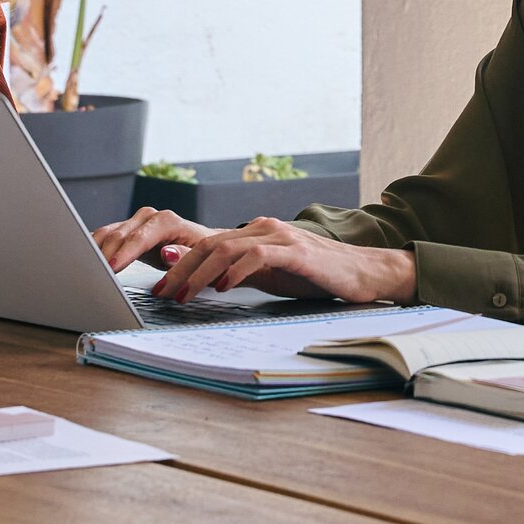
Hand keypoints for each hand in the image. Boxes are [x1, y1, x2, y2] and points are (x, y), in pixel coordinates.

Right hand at [91, 206, 220, 271]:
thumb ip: (183, 256)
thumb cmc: (203, 254)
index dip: (125, 253)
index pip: (140, 237)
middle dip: (105, 254)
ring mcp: (135, 222)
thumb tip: (166, 253)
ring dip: (94, 250)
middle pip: (119, 235)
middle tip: (92, 274)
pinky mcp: (126, 230)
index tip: (112, 268)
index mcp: (166, 221)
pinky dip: (93, 247)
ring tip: (83, 268)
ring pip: (108, 233)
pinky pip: (104, 236)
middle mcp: (148, 217)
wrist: (202, 247)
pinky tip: (83, 257)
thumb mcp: (200, 258)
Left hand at [151, 217, 418, 306]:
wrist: (364, 272)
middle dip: (179, 269)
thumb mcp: (271, 275)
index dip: (178, 265)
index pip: (206, 245)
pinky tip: (225, 287)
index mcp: (253, 233)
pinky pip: (259, 255)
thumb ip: (238, 273)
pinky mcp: (298, 251)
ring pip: (227, 248)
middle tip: (159, 293)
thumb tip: (201, 281)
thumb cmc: (316, 276)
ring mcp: (280, 237)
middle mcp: (262, 228)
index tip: (159, 287)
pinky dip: (237, 270)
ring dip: (200, 273)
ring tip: (184, 295)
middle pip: (209, 244)